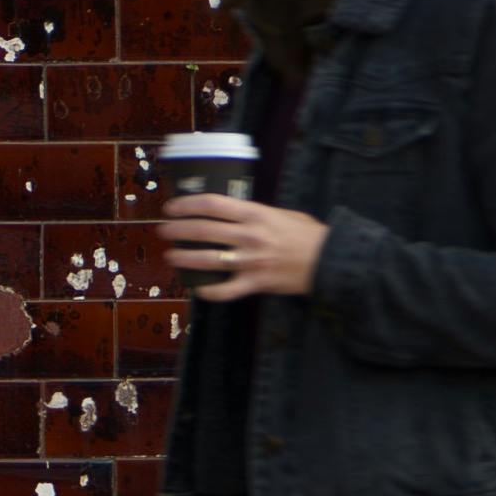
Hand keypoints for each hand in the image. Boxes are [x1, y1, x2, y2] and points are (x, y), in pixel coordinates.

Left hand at [165, 192, 328, 299]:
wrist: (331, 261)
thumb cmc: (308, 235)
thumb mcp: (282, 214)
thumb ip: (256, 212)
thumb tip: (232, 211)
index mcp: (255, 214)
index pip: (212, 205)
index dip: (186, 205)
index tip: (171, 208)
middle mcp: (250, 236)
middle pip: (203, 230)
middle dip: (177, 230)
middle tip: (164, 231)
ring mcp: (251, 261)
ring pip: (207, 259)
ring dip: (184, 258)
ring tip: (171, 256)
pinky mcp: (256, 284)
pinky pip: (225, 290)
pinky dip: (208, 290)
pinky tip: (197, 287)